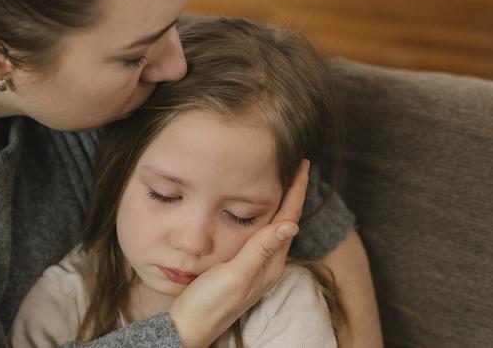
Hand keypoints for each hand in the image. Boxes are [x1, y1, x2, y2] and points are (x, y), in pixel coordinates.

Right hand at [168, 160, 309, 347]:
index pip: (288, 218)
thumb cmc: (208, 303)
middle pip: (285, 221)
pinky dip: (260, 218)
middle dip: (291, 194)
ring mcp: (255, 268)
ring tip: (280, 182)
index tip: (303, 165)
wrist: (189, 327)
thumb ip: (261, 250)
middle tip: (295, 167)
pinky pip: (258, 238)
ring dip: (278, 204)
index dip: (296, 191)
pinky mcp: (241, 270)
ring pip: (272, 228)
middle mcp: (267, 265)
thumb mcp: (235, 275)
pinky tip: (254, 213)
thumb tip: (292, 223)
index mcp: (269, 263)